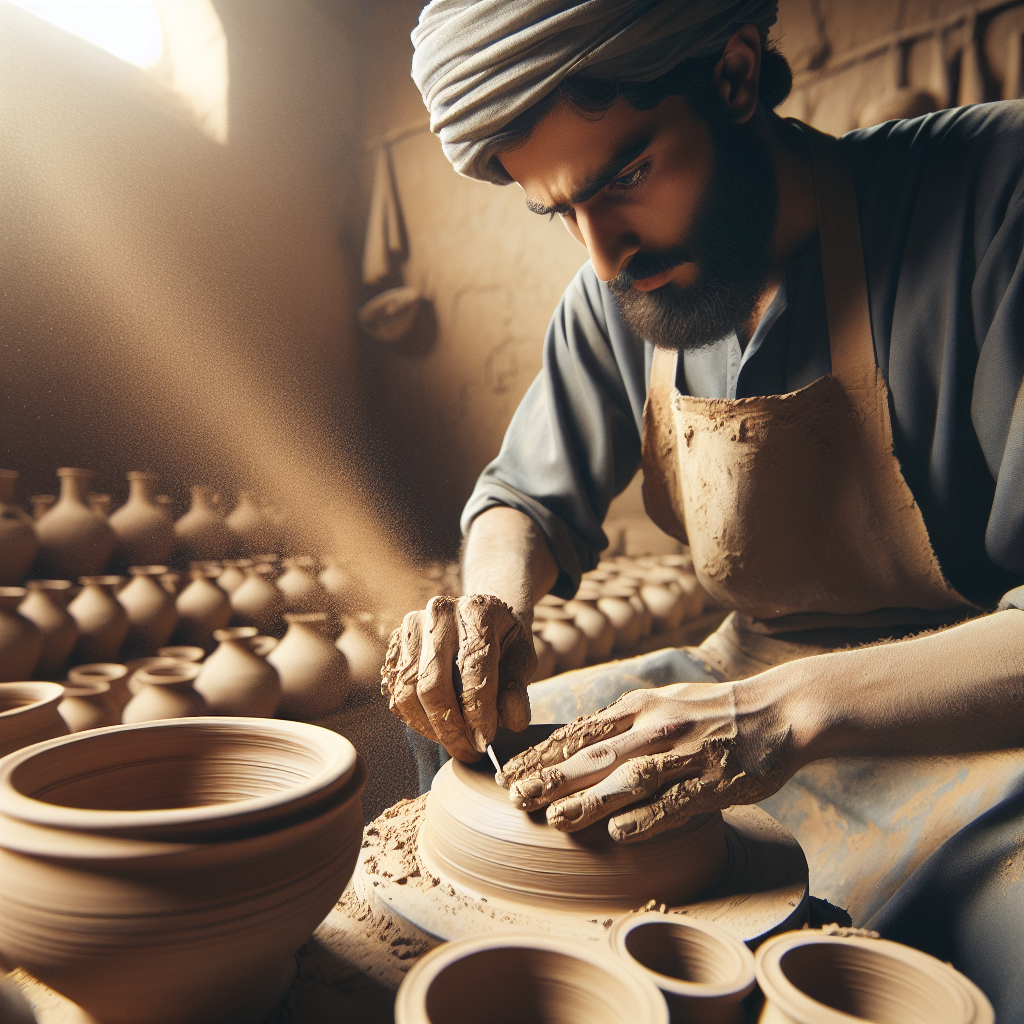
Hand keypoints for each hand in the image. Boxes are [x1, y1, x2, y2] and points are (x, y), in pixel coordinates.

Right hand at [381, 594, 535, 761]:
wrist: (479, 617)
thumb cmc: (504, 642)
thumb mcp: (522, 659)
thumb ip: (518, 689)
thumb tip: (512, 722)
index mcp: (478, 611)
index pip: (473, 670)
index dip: (478, 712)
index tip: (484, 741)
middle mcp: (440, 613)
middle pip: (433, 685)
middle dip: (450, 728)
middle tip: (467, 753)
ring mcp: (412, 625)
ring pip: (408, 691)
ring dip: (430, 727)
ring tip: (453, 742)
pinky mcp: (396, 642)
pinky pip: (396, 690)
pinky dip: (414, 717)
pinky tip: (436, 726)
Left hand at [497, 682, 793, 841]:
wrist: (779, 710)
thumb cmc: (714, 711)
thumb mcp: (663, 701)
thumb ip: (623, 721)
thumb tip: (577, 739)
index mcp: (641, 708)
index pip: (582, 732)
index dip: (544, 753)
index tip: (512, 771)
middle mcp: (657, 728)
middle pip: (596, 756)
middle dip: (552, 776)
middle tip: (516, 798)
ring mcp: (686, 755)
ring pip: (629, 779)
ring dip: (590, 800)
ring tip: (555, 819)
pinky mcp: (714, 782)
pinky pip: (677, 802)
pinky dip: (647, 818)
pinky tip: (619, 834)